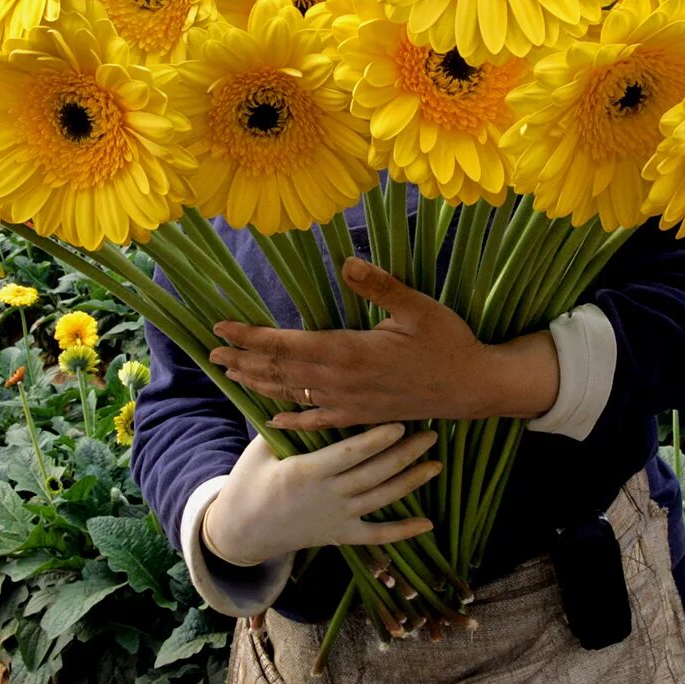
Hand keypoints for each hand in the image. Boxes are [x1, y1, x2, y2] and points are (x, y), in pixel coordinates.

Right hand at [201, 423, 439, 566]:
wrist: (241, 531)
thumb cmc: (249, 482)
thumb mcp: (259, 450)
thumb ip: (284, 425)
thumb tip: (306, 391)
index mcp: (306, 472)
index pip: (348, 454)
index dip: (376, 440)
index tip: (400, 423)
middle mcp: (327, 497)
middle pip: (374, 474)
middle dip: (405, 454)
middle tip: (432, 433)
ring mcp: (336, 519)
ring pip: (381, 500)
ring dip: (411, 482)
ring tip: (435, 464)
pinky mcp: (340, 536)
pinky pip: (376, 536)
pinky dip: (402, 532)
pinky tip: (428, 524)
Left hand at [210, 257, 558, 432]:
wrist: (473, 388)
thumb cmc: (448, 342)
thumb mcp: (419, 307)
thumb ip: (381, 285)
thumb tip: (348, 262)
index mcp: (350, 351)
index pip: (288, 344)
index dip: (252, 336)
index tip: (222, 327)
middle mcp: (343, 381)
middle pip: (281, 371)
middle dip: (244, 359)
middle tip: (211, 352)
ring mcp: (351, 403)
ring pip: (293, 395)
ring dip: (259, 384)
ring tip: (230, 374)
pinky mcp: (362, 416)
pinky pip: (318, 421)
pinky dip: (292, 421)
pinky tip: (272, 421)